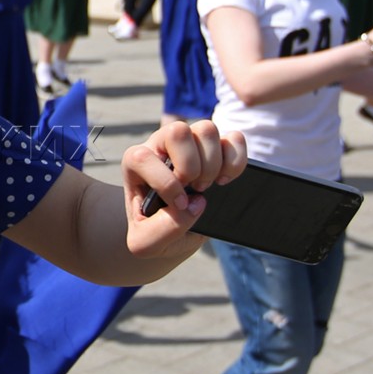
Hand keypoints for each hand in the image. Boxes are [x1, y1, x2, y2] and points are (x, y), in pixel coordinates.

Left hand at [122, 120, 248, 257]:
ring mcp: (191, 143)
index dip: (165, 183)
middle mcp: (161, 145)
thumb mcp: (145, 243)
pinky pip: (234, 138)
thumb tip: (195, 204)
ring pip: (206, 129)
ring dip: (213, 163)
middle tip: (194, 189)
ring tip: (209, 185)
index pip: (143, 157)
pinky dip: (236, 160)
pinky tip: (226, 180)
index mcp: (136, 163)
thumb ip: (159, 232)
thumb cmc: (156, 230)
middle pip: (177, 131)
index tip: (179, 204)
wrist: (176, 232)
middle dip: (191, 167)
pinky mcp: (217, 148)